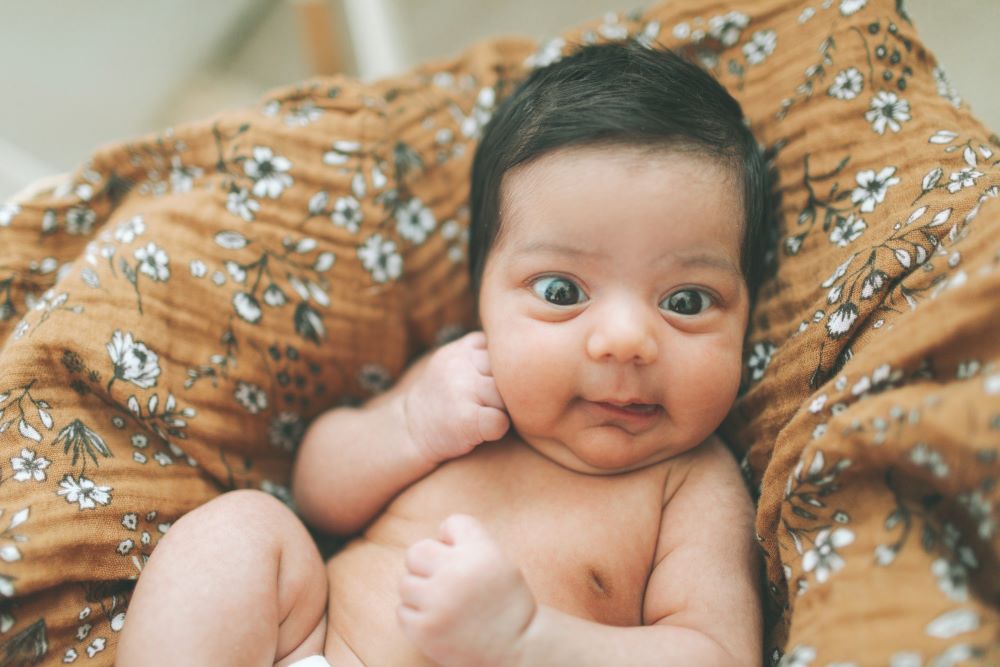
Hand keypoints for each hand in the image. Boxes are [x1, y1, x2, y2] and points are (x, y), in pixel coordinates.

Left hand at [398, 514, 536, 666]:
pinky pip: (403, 611)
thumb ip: (468, 544)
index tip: (466, 559)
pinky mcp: (424, 630)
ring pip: (406, 583)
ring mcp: (437, 603)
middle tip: (444, 581)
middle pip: (417, 551)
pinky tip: (439, 621)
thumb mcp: (500, 562)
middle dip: (427, 564)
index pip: (452, 523)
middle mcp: (456, 572)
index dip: (455, 540)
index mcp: (481, 552)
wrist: (518, 649)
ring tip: (444, 604)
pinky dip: (417, 617)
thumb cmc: (506, 602)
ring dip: (421, 593)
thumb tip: (429, 543)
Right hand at [403, 331, 509, 463]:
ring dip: (504, 409)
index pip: (504, 349)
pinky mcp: (466, 419)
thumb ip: (485, 352)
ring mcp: (462, 390)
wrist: (410, 428)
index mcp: (462, 348)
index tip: (495, 382)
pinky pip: (501, 420)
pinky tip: (485, 430)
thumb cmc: (446, 397)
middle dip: (508, 389)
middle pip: (508, 371)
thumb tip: (529, 346)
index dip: (508, 368)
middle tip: (494, 403)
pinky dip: (499, 429)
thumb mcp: (457, 361)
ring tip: (487, 415)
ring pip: (506, 395)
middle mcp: (460, 364)